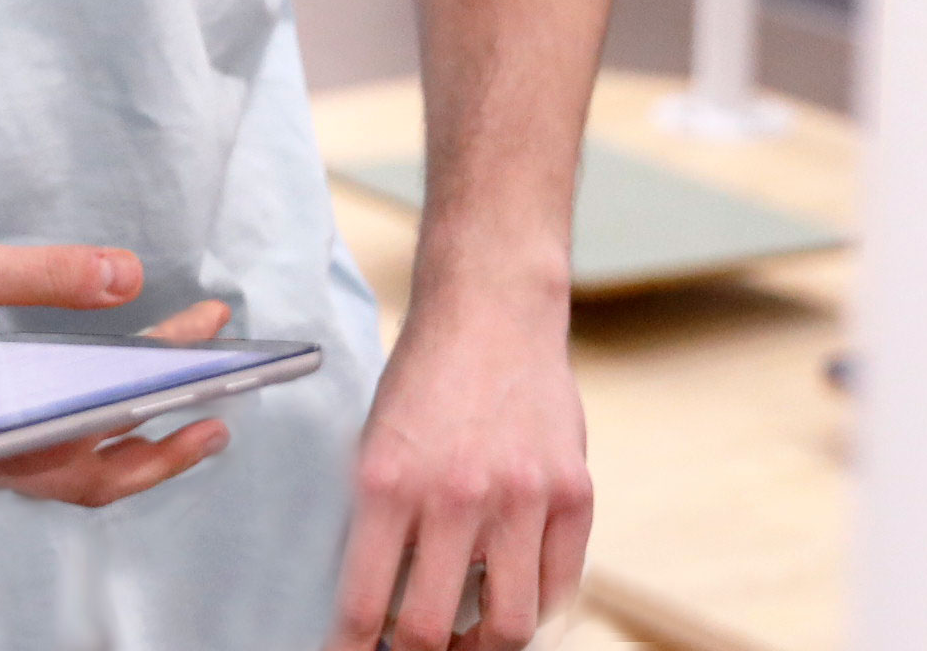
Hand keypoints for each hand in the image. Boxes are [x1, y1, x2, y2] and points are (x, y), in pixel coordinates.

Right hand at [0, 236, 238, 512]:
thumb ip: (46, 275)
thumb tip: (128, 276)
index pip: (108, 413)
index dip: (171, 374)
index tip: (213, 329)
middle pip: (106, 474)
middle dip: (174, 442)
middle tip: (225, 405)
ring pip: (78, 479)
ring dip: (139, 448)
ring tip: (183, 411)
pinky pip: (46, 467)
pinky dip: (93, 443)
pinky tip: (105, 407)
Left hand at [322, 293, 591, 650]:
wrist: (492, 310)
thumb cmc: (425, 378)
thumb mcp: (374, 442)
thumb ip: (380, 521)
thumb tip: (378, 603)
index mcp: (388, 481)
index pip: (367, 603)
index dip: (353, 649)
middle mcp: (455, 495)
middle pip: (435, 631)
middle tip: (409, 649)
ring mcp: (522, 498)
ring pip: (509, 626)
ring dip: (482, 646)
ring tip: (466, 639)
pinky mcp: (573, 494)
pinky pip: (558, 588)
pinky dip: (534, 607)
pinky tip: (511, 597)